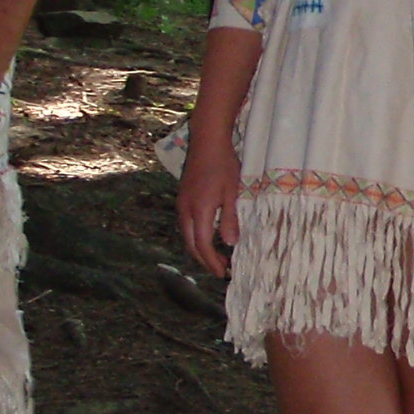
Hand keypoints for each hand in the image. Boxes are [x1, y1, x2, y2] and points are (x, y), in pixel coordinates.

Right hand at [178, 128, 243, 276]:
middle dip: (204, 260)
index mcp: (199, 211)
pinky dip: (195, 237)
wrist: (207, 141)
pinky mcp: (182, 198)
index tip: (223, 273)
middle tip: (220, 269)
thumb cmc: (224, 164)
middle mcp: (185, 210)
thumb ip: (230, 219)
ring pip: (186, 235)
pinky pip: (186, 225)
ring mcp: (181, 204)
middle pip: (191, 244)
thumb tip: (230, 244)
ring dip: (199, 249)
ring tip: (215, 257)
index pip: (202, 245)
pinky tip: (207, 237)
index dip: (212, 262)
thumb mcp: (233, 192)